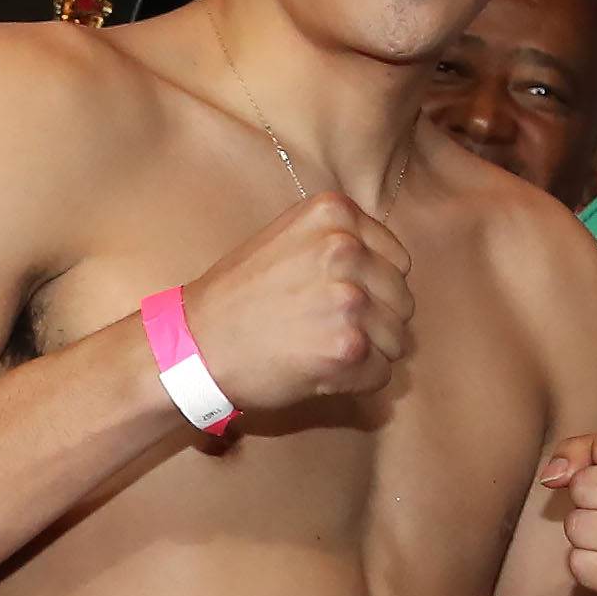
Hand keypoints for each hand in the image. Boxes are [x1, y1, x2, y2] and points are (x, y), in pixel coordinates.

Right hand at [175, 189, 413, 419]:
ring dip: (367, 353)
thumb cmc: (239, 297)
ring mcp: (350, 298)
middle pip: (402, 300)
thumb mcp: (289, 237)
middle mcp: (346, 248)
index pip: (397, 260)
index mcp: (334, 213)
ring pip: (398, 339)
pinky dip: (357, 382)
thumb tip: (394, 271)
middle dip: (375, 322)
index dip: (373, 288)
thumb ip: (341, 240)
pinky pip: (382, 373)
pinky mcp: (349, 347)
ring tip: (319, 348)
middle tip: (324, 330)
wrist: (195, 344)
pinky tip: (319, 371)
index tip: (336, 300)